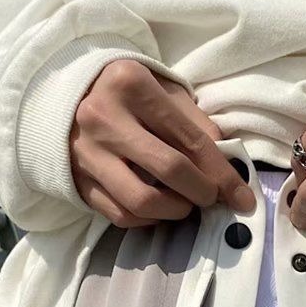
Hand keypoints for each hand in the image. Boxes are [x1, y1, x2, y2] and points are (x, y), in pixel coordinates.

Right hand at [70, 59, 255, 226]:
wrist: (63, 94)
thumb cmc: (126, 93)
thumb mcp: (163, 90)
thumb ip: (196, 124)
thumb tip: (228, 167)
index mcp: (132, 86)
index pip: (192, 141)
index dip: (223, 175)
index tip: (242, 198)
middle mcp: (105, 118)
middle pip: (170, 171)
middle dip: (202, 193)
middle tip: (210, 198)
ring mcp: (87, 153)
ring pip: (143, 201)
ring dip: (175, 211)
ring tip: (183, 204)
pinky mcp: (77, 181)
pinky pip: (121, 214)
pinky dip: (147, 219)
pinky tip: (158, 209)